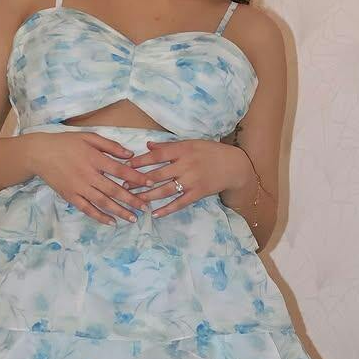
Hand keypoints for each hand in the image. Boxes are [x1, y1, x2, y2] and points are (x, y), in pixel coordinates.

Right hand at [24, 132, 150, 224]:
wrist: (39, 153)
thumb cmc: (65, 143)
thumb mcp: (89, 137)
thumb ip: (110, 146)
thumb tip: (130, 155)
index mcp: (94, 158)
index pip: (120, 170)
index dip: (136, 178)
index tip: (150, 183)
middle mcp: (88, 175)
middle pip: (114, 189)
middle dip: (132, 199)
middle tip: (145, 207)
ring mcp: (78, 187)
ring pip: (102, 202)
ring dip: (119, 211)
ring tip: (133, 218)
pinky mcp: (70, 196)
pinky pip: (87, 209)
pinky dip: (99, 217)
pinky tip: (111, 222)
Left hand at [127, 138, 253, 217]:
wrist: (234, 166)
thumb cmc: (210, 152)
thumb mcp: (191, 143)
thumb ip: (169, 146)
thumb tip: (148, 145)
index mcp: (183, 149)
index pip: (156, 155)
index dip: (140, 161)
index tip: (125, 166)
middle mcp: (186, 164)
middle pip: (157, 174)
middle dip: (138, 181)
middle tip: (123, 186)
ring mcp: (192, 180)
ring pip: (165, 190)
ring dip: (148, 196)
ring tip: (134, 200)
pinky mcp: (198, 193)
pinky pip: (180, 203)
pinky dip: (167, 209)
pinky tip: (155, 214)